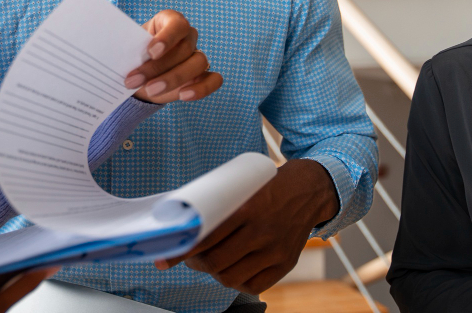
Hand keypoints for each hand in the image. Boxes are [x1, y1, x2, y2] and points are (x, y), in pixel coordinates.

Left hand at [125, 9, 222, 103]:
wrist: (138, 75)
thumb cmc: (133, 55)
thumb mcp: (127, 48)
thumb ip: (128, 47)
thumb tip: (115, 50)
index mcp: (169, 21)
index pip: (177, 24)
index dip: (167, 37)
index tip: (150, 52)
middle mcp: (187, 36)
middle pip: (185, 48)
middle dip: (158, 67)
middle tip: (134, 80)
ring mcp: (197, 55)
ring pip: (198, 63)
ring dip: (173, 79)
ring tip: (150, 91)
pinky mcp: (203, 75)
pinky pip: (214, 80)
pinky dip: (202, 89)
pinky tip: (183, 96)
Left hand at [154, 160, 339, 294]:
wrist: (308, 191)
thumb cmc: (266, 187)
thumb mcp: (241, 187)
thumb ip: (217, 205)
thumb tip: (182, 223)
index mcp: (246, 208)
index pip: (206, 236)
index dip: (182, 250)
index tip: (163, 258)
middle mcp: (261, 231)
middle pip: (215, 261)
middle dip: (194, 263)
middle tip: (190, 257)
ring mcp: (275, 250)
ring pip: (231, 277)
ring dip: (213, 273)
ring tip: (210, 262)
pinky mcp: (286, 264)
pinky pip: (253, 286)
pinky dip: (236, 281)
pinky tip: (232, 269)